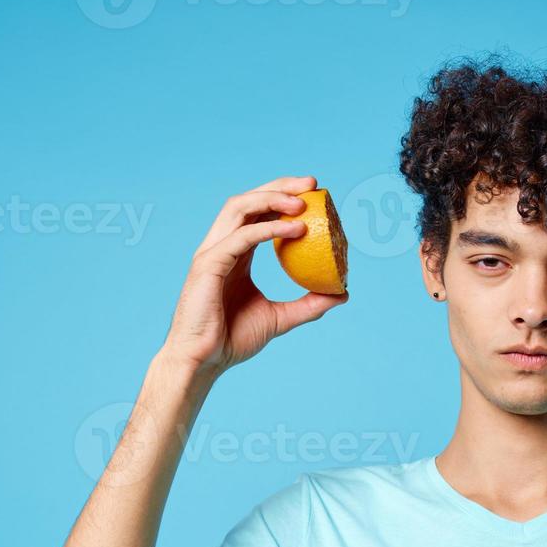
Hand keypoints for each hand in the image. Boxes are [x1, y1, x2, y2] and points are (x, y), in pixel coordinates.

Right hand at [161, 175, 347, 376]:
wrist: (203, 361)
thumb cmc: (232, 340)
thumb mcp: (280, 318)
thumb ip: (309, 304)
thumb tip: (342, 293)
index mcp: (235, 253)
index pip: (258, 212)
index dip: (283, 197)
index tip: (315, 194)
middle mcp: (221, 246)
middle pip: (249, 200)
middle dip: (280, 186)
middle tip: (313, 185)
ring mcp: (212, 252)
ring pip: (239, 207)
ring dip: (272, 198)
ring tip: (303, 203)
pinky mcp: (208, 264)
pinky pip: (241, 237)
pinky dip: (268, 229)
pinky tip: (295, 230)